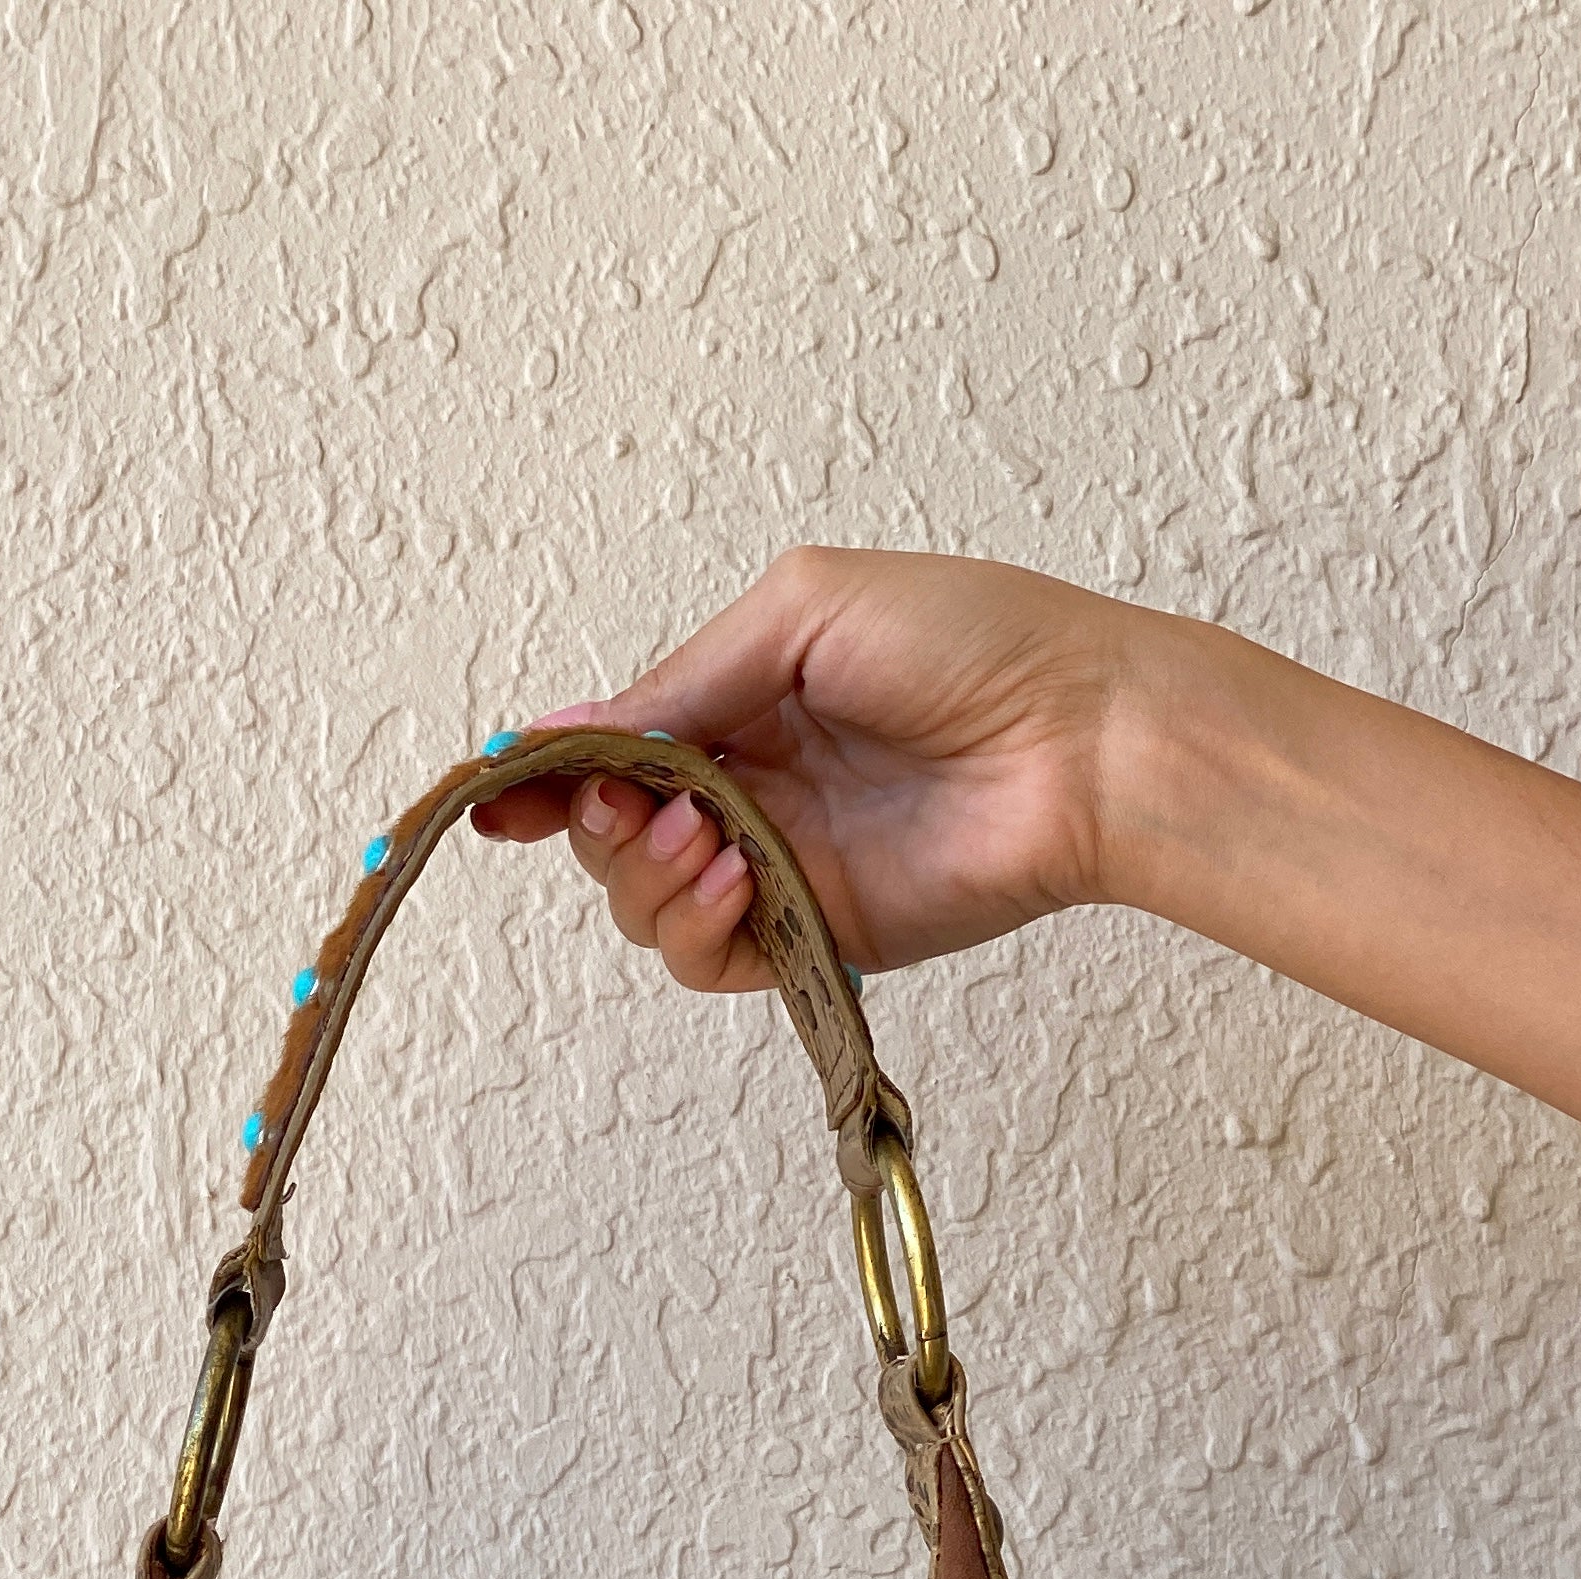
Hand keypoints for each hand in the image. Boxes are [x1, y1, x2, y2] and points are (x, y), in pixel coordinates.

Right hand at [468, 546, 1145, 989]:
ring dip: (647, 878)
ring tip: (707, 838)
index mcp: (741, 699)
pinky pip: (711, 961)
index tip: (499, 793)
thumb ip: (683, 682)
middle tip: (632, 806)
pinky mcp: (815, 937)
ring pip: (647, 908)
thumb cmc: (975, 644)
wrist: (1080, 740)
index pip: (612, 748)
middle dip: (595, 827)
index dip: (547, 775)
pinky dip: (699, 927)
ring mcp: (780, 868)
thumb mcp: (802, 614)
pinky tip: (738, 878)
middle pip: (609, 839)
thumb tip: (570, 727)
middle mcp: (750, 789)